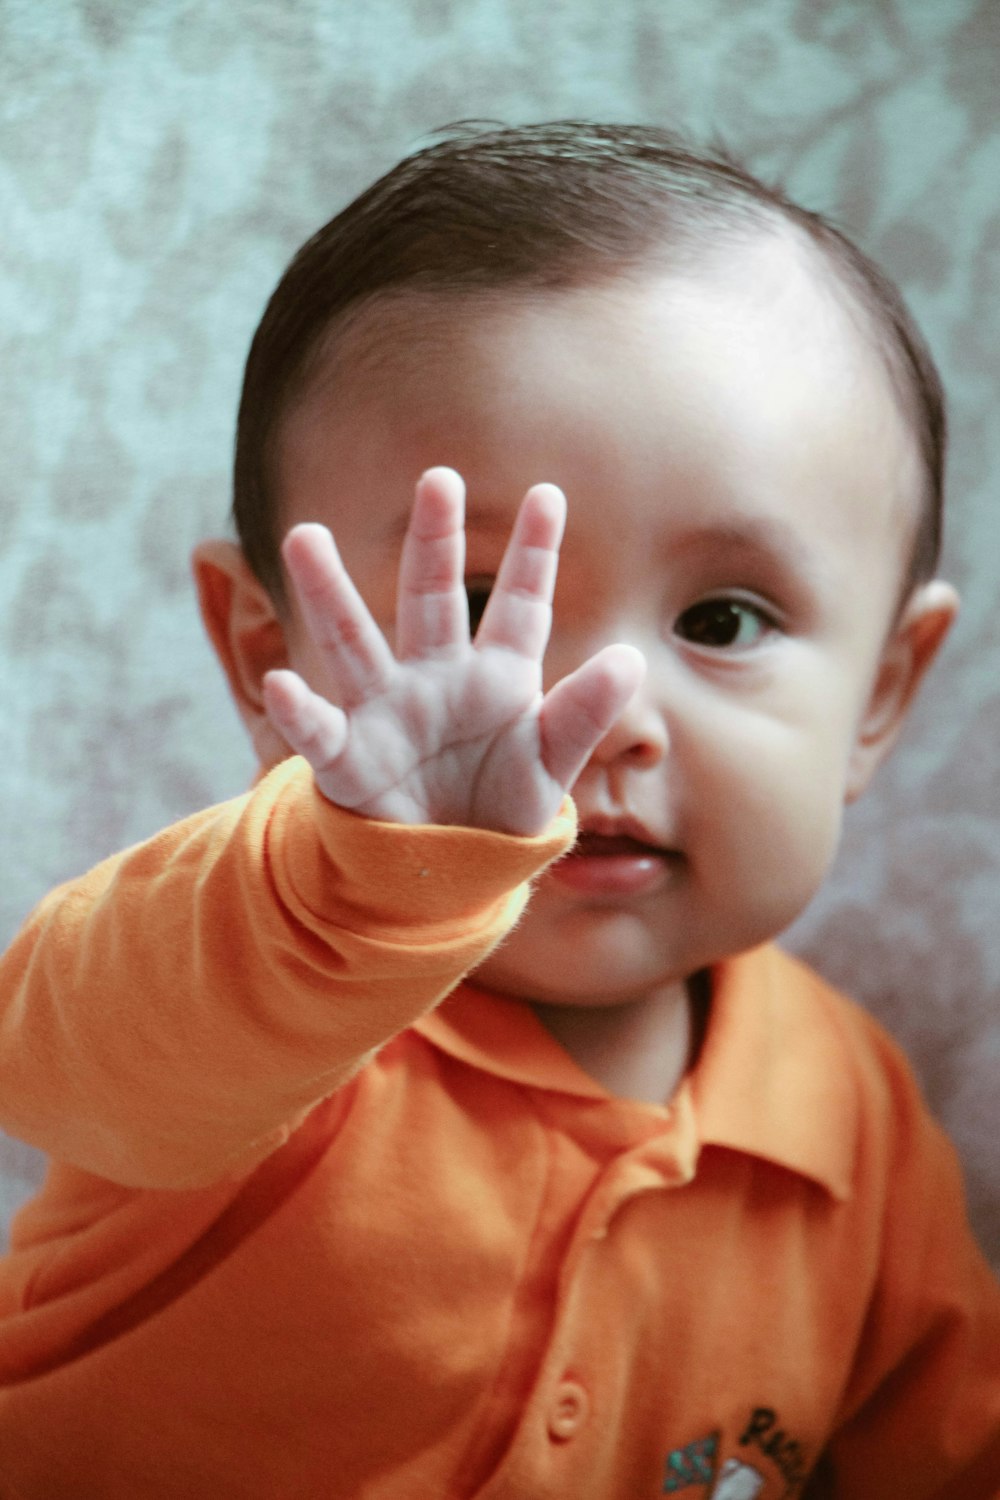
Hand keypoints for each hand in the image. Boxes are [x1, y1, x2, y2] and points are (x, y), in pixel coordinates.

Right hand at [262, 467, 644, 834]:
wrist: (446, 875)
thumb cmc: (501, 810)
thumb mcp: (552, 764)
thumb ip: (585, 713)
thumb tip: (631, 658)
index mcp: (497, 677)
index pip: (518, 605)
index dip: (532, 553)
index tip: (549, 494)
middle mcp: (437, 680)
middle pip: (432, 600)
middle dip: (436, 543)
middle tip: (440, 479)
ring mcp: (387, 714)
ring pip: (355, 642)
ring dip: (329, 594)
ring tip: (305, 536)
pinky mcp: (351, 763)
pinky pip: (321, 733)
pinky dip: (301, 712)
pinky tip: (282, 684)